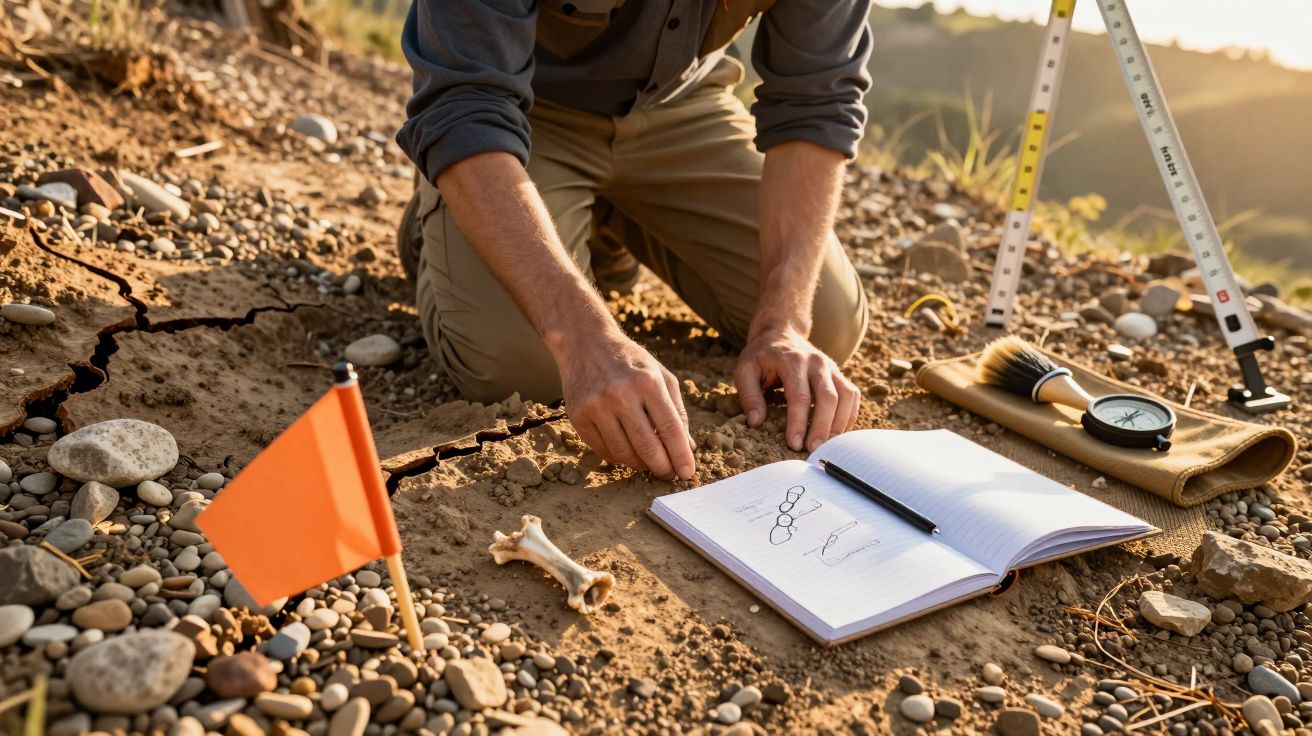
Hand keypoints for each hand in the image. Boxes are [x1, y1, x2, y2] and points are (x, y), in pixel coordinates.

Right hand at [559, 332, 695, 479]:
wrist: (585, 343)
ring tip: (648, 463)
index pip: (670, 429)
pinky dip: (618, 457)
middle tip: (668, 474)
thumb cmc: (630, 361)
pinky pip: (603, 450)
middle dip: (662, 467)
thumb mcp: (660, 376)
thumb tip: (687, 448)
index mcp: (647, 382)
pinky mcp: (578, 416)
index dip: (681, 455)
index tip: (687, 473)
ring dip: (640, 465)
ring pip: (624, 454)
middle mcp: (621, 394)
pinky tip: (627, 452)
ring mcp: (596, 406)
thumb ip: (677, 411)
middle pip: (647, 446)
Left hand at [734, 325, 860, 451]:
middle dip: (822, 427)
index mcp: (792, 361)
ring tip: (827, 445)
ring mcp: (831, 367)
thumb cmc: (761, 356)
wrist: (781, 333)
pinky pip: (852, 395)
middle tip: (814, 450)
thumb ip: (748, 394)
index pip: (800, 395)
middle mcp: (816, 362)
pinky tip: (837, 432)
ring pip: (846, 396)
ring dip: (839, 424)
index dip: (798, 422)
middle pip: (828, 397)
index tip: (794, 444)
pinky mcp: (839, 374)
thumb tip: (755, 421)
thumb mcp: (744, 370)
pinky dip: (849, 416)